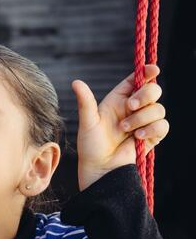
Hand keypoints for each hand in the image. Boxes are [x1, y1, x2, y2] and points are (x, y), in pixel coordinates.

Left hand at [72, 64, 168, 190]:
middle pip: (153, 90)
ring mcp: (144, 122)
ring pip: (159, 109)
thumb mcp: (87, 122)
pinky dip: (152, 129)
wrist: (101, 168)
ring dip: (142, 118)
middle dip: (145, 95)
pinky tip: (137, 138)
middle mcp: (133, 108)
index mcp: (118, 99)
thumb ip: (85, 101)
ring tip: (125, 129)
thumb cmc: (90, 145)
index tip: (151, 70)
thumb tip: (76, 82)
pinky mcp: (152, 136)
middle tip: (130, 106)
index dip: (147, 72)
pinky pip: (163, 126)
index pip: (137, 79)